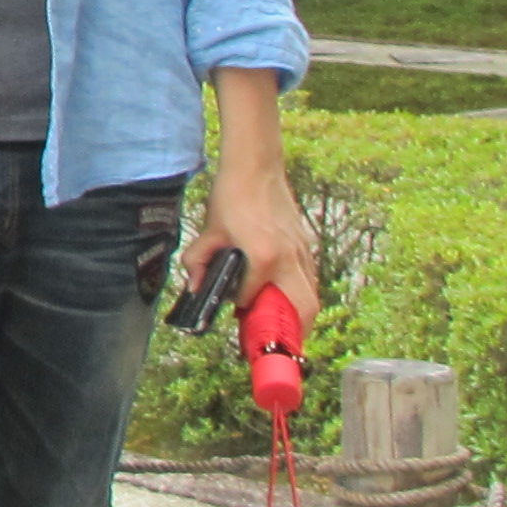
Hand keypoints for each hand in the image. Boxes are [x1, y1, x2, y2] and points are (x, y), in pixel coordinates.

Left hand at [189, 156, 320, 339]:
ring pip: (312, 295)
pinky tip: (282, 294)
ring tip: (277, 321)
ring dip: (299, 314)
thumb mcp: (208, 232)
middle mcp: (289, 258)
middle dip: (292, 332)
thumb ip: (198, 262)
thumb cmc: (232, 197)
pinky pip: (310, 279)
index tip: (234, 315)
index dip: (240, 310)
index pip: (251, 299)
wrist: (256, 168)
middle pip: (304, 309)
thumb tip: (194, 287)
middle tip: (272, 338)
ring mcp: (302, 252)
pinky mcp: (306, 245)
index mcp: (264, 257)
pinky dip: (300, 293)